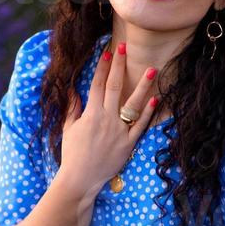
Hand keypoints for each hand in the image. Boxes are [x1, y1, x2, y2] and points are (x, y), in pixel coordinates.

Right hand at [58, 41, 162, 193]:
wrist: (80, 178)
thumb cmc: (72, 154)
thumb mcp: (69, 129)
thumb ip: (73, 108)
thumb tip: (74, 90)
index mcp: (91, 114)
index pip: (97, 84)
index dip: (103, 66)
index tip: (108, 50)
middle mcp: (106, 119)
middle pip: (114, 86)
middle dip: (120, 64)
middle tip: (125, 46)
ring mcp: (119, 131)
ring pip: (132, 103)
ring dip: (142, 85)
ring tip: (152, 69)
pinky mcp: (128, 143)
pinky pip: (140, 125)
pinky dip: (148, 112)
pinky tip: (156, 99)